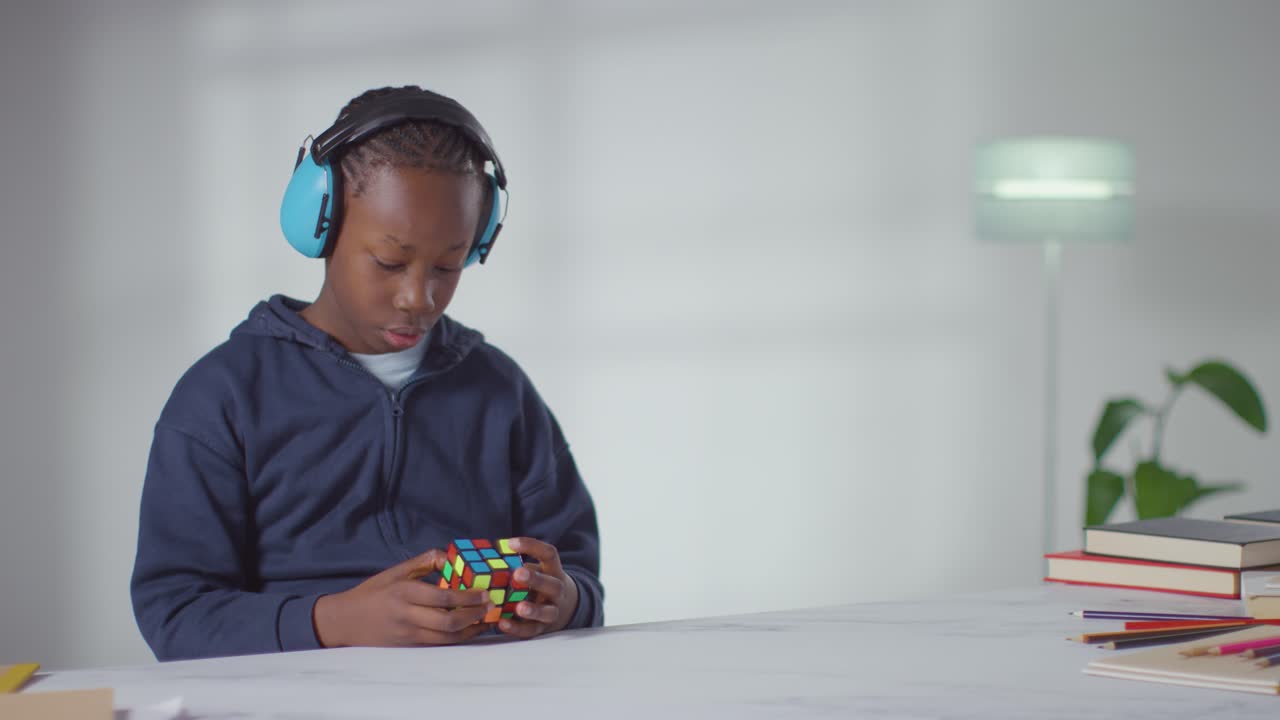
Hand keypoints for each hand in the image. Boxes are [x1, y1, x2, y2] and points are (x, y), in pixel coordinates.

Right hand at [313, 549, 493, 647]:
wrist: (345, 621)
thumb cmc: (373, 592)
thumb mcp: (395, 571)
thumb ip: (424, 561)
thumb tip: (451, 557)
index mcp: (404, 592)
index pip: (443, 597)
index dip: (468, 597)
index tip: (484, 593)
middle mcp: (407, 616)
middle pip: (448, 622)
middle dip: (474, 616)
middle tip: (490, 608)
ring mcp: (407, 635)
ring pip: (446, 638)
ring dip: (470, 631)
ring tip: (486, 621)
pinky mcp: (408, 648)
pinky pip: (438, 645)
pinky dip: (457, 639)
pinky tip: (469, 631)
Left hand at [497, 537, 578, 638]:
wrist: (565, 608)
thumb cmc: (541, 585)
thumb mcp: (536, 571)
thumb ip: (518, 566)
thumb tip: (487, 558)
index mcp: (553, 571)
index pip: (548, 554)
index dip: (531, 547)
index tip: (510, 543)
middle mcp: (557, 590)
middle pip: (552, 585)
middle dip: (535, 579)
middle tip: (518, 573)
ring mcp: (552, 610)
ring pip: (547, 612)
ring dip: (533, 610)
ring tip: (519, 607)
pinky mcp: (542, 628)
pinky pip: (531, 630)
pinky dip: (517, 628)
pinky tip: (503, 623)